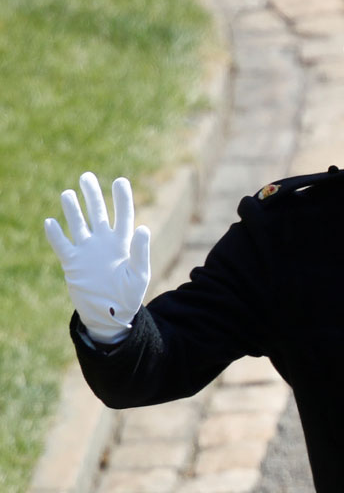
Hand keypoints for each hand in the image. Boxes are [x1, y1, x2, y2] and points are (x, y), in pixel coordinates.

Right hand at [45, 172, 150, 343]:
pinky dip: (55, 234)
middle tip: (87, 176)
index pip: (123, 215)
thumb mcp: (139, 275)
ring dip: (72, 209)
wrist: (111, 315)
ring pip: (78, 224)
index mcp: (123, 243)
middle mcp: (104, 243)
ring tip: (68, 193)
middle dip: (92, 195)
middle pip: (98, 213)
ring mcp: (87, 251)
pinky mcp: (72, 263)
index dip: (122, 198)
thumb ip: (140, 252)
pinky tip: (51, 222)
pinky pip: (62, 245)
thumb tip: (142, 228)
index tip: (120, 181)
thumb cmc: (130, 297)